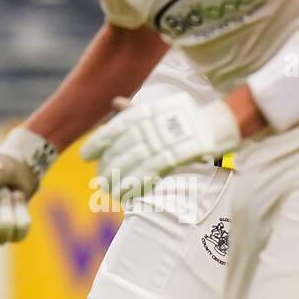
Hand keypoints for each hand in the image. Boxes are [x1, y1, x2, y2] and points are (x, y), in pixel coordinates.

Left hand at [80, 94, 240, 206]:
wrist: (213, 125)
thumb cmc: (185, 117)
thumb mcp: (159, 108)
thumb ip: (135, 110)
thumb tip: (114, 103)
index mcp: (143, 114)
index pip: (112, 130)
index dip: (96, 144)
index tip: (85, 156)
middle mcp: (148, 127)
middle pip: (118, 151)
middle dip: (106, 168)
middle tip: (99, 180)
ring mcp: (158, 143)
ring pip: (129, 165)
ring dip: (116, 181)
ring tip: (108, 191)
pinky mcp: (169, 158)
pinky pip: (145, 175)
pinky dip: (133, 186)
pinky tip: (124, 196)